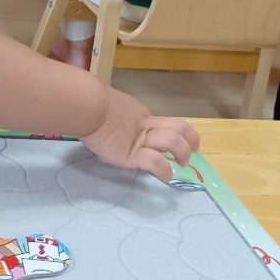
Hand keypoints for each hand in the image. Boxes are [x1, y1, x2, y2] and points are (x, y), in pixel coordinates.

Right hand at [80, 87, 198, 180]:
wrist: (86, 105)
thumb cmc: (90, 104)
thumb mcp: (107, 107)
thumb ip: (114, 114)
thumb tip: (107, 117)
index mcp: (139, 116)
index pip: (164, 122)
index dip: (178, 131)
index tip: (182, 140)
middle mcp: (144, 126)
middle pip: (178, 127)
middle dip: (190, 139)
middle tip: (192, 151)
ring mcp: (139, 139)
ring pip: (173, 141)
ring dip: (183, 153)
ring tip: (183, 164)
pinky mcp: (132, 154)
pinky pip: (155, 161)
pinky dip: (164, 169)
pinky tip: (167, 175)